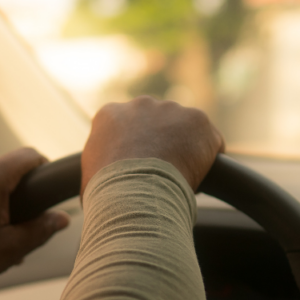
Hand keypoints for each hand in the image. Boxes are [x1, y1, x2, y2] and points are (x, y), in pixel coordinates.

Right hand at [82, 96, 225, 195]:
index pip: (128, 128)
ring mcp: (170, 109)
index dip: (137, 151)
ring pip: (184, 130)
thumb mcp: (89, 178)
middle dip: (162, 144)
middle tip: (163, 175)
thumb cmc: (107, 194)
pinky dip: (209, 159)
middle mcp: (140, 105)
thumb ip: (99, 170)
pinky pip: (210, 140)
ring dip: (186, 150)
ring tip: (181, 179)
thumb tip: (100, 188)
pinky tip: (201, 178)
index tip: (141, 170)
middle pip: (158, 124)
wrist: (133, 193)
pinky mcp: (197, 120)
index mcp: (110, 115)